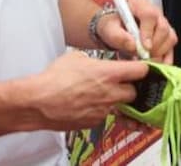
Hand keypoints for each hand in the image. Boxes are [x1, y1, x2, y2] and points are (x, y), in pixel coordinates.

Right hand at [30, 51, 147, 130]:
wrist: (39, 102)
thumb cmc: (54, 78)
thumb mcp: (75, 57)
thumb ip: (92, 60)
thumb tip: (94, 63)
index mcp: (108, 73)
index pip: (140, 70)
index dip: (141, 68)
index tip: (139, 68)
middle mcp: (110, 93)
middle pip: (134, 92)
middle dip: (129, 88)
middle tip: (118, 83)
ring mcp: (103, 110)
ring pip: (119, 106)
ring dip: (113, 100)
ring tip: (96, 94)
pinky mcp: (94, 122)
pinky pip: (104, 115)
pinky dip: (99, 110)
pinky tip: (85, 104)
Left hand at [98, 0, 176, 63]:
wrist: (113, 28)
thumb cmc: (111, 25)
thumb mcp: (108, 28)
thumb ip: (117, 36)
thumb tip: (133, 45)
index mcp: (140, 5)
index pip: (150, 15)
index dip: (148, 32)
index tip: (144, 47)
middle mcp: (154, 13)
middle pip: (163, 28)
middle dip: (154, 46)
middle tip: (143, 56)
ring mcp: (162, 24)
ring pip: (170, 38)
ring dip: (160, 53)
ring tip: (146, 60)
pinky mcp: (165, 37)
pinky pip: (171, 48)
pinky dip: (165, 59)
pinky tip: (156, 65)